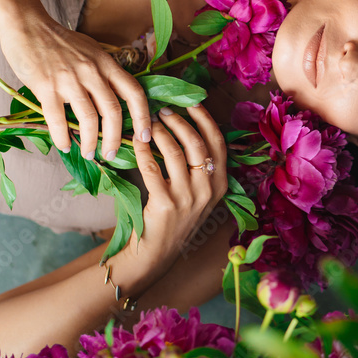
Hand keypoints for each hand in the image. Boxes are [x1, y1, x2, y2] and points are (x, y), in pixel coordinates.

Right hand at [0, 14, 152, 158]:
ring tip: (89, 154)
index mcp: (106, 63)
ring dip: (91, 142)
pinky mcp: (46, 86)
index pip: (134, 92)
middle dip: (115, 139)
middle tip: (112, 155)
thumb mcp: (91, 50)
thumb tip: (117, 97)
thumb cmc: (59, 40)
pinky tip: (65, 146)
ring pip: (89, 119)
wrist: (27, 26)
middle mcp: (92, 71)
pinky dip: (63, 138)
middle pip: (113, 112)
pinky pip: (58, 119)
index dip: (143, 117)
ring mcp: (69, 79)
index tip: (145, 136)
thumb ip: (104, 71)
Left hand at [130, 105, 228, 288]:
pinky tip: (136, 142)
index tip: (193, 103)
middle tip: (163, 111)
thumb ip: (198, 168)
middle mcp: (208, 191)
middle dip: (179, 121)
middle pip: (197, 144)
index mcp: (220, 185)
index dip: (206, 119)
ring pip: (175, 152)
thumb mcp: (197, 195)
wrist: (157, 254)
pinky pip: (152, 168)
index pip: (218, 144)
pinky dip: (144, 150)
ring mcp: (188, 198)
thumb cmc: (174, 219)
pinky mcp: (165, 205)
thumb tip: (183, 126)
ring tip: (148, 123)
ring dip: (159, 132)